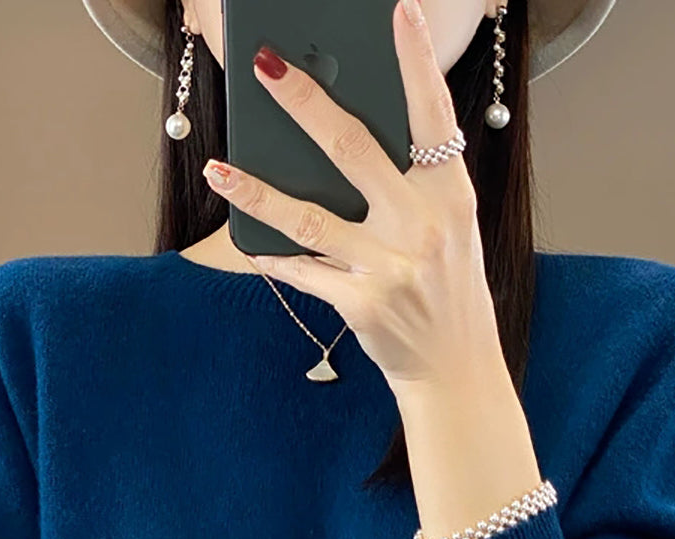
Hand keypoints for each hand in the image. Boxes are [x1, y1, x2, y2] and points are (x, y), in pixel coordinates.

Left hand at [202, 0, 508, 400]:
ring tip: (219, 168)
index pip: (433, 115)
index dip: (416, 62)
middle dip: (304, 102)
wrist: (455, 367)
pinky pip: (304, 271)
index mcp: (450, 195)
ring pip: (309, 217)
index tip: (399, 12)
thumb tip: (343, 141)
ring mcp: (390, 266)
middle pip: (352, 149)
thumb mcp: (449, 230)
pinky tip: (247, 241)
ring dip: (257, 190)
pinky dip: (273, 255)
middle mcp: (422, 225)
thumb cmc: (447, 289)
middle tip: (264, 65)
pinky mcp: (361, 304)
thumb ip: (411, 187)